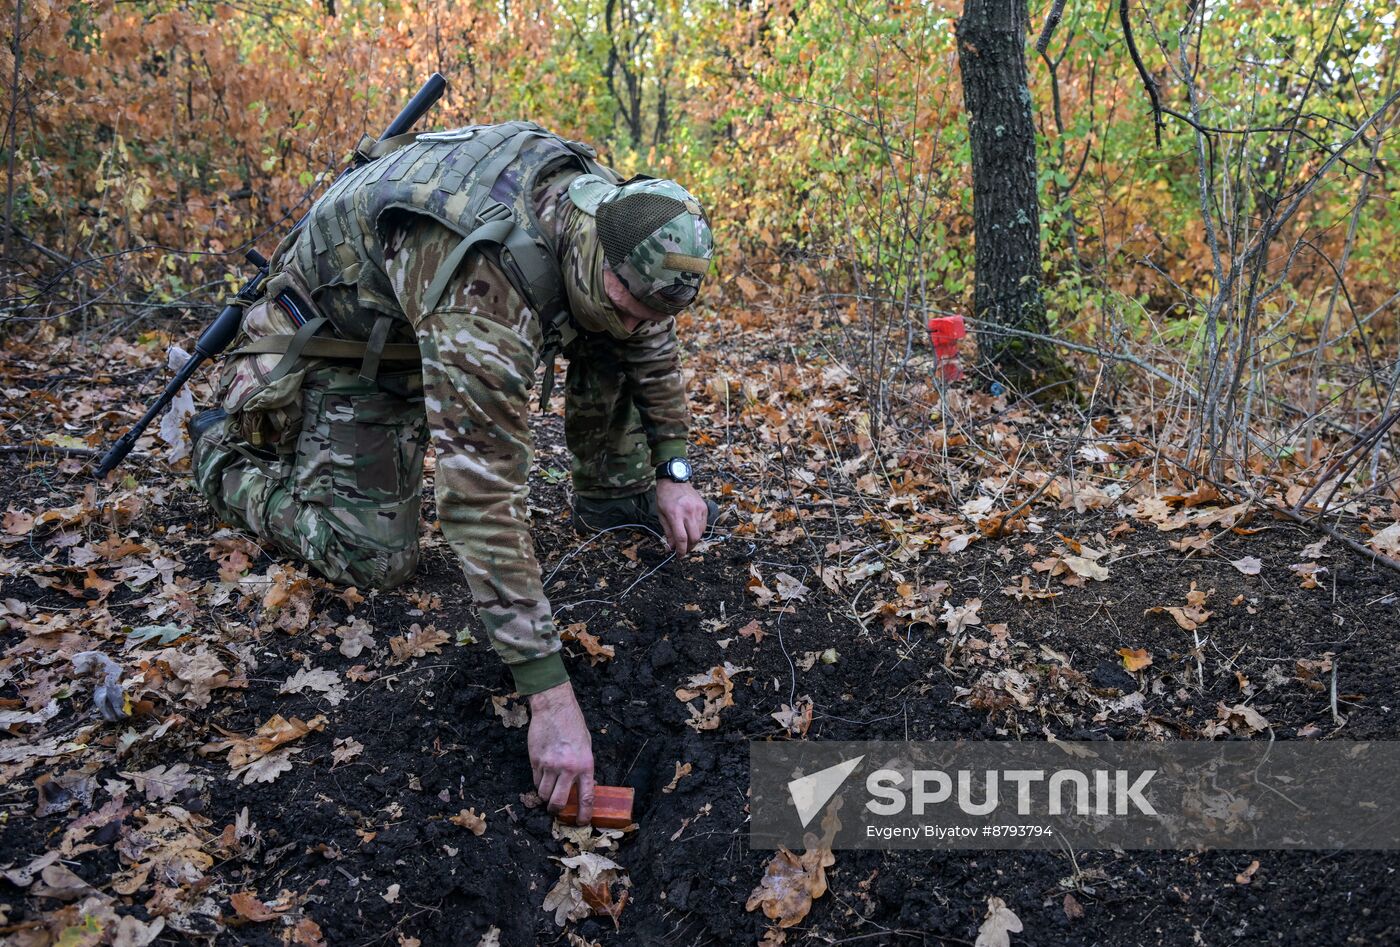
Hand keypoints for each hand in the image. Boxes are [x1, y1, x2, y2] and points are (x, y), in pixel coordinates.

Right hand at [527, 681, 594, 823]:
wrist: (554, 708)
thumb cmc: (573, 725)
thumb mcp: (586, 747)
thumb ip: (583, 767)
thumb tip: (581, 786)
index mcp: (585, 765)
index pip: (586, 797)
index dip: (584, 814)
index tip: (581, 822)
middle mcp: (567, 768)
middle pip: (558, 802)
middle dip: (556, 810)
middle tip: (556, 810)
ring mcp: (549, 765)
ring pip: (543, 794)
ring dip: (545, 797)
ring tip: (548, 792)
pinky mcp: (535, 760)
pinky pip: (535, 780)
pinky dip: (538, 783)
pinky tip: (542, 777)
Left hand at [656, 479, 708, 555]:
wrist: (674, 479)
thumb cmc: (665, 497)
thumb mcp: (661, 515)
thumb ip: (667, 532)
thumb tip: (671, 548)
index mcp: (675, 514)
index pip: (681, 538)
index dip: (681, 550)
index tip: (679, 556)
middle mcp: (688, 512)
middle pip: (694, 537)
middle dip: (689, 547)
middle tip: (683, 550)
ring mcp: (698, 509)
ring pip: (700, 532)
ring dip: (694, 540)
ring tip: (687, 540)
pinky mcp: (704, 507)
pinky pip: (704, 524)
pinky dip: (698, 531)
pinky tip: (692, 530)